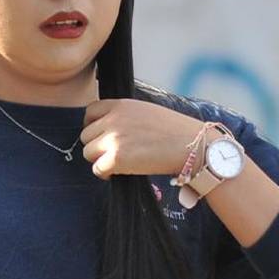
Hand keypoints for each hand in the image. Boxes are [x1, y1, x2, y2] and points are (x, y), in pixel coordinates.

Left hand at [80, 98, 205, 179]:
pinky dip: (105, 174)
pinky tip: (118, 173)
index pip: (90, 112)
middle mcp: (114, 119)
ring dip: (100, 160)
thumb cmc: (175, 131)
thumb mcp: (146, 111)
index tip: (103, 136)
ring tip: (117, 164)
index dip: (93, 126)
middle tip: (114, 154)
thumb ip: (125, 116)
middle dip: (98, 146)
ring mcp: (113, 139)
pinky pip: (97, 169)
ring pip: (88, 152)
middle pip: (86, 135)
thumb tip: (109, 129)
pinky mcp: (116, 159)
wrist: (192, 146)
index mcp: (121, 105)